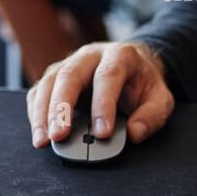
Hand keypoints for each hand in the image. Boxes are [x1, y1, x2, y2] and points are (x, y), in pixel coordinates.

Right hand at [27, 41, 174, 147]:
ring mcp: (69, 63)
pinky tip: (38, 131)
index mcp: (120, 56)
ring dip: (42, 112)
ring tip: (43, 140)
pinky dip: (36, 112)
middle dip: (62, 108)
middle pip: (70, 75)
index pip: (108, 76)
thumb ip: (152, 116)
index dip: (103, 105)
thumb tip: (134, 133)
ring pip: (49, 82)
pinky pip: (39, 91)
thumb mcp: (161, 98)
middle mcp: (90, 56)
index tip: (102, 133)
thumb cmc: (143, 83)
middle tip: (59, 136)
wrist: (133, 65)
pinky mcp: (56, 76)